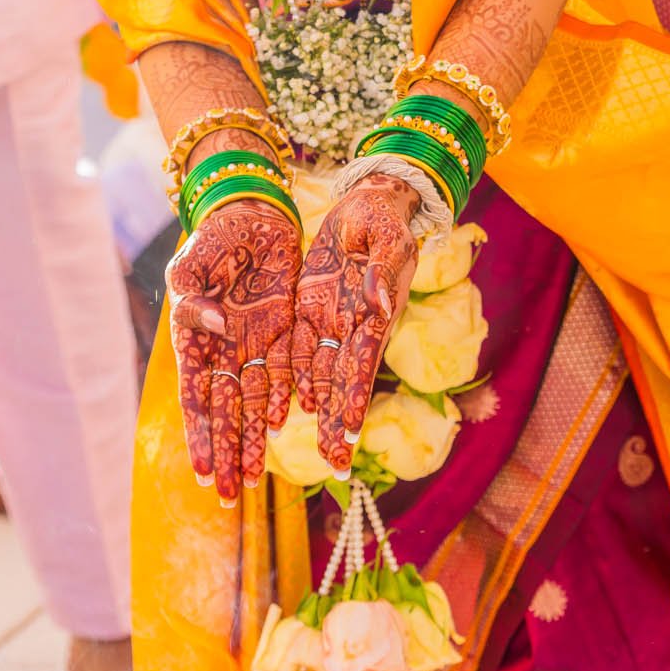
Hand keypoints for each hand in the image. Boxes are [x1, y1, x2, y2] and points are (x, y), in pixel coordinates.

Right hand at [167, 199, 301, 504]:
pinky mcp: (284, 332)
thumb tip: (214, 327)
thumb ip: (194, 297)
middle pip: (225, 411)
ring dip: (253, 439)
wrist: (253, 212)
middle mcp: (224, 350)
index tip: (204, 473)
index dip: (201, 436)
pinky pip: (284, 374)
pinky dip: (282, 402)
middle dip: (226, 452)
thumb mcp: (190, 262)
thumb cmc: (214, 236)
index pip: (197, 397)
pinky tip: (283, 429)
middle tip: (227, 495)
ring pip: (254, 402)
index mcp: (195, 339)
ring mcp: (254, 344)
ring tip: (253, 478)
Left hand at [292, 173, 419, 471]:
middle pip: (341, 382)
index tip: (349, 431)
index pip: (362, 362)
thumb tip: (380, 306)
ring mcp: (331, 322)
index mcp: (373, 312)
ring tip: (315, 453)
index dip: (355, 397)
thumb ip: (382, 272)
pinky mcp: (311, 312)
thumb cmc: (382, 218)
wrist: (366, 204)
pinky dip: (292, 384)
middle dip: (337, 424)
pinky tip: (283, 414)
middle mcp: (352, 326)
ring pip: (319, 376)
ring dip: (316, 415)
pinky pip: (297, 353)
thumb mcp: (386, 237)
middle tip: (335, 465)